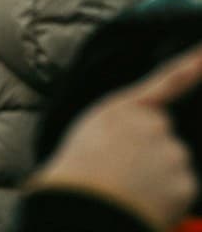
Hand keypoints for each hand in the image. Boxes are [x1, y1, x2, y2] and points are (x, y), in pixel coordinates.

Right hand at [26, 43, 201, 231]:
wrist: (85, 207)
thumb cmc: (81, 170)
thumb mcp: (96, 129)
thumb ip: (127, 121)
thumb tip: (151, 124)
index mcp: (128, 107)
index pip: (169, 79)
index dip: (194, 63)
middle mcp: (155, 125)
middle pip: (167, 134)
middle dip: (156, 151)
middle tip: (129, 172)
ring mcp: (173, 152)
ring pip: (175, 164)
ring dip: (162, 176)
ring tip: (133, 189)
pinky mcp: (185, 183)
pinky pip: (182, 190)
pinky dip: (169, 199)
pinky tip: (147, 203)